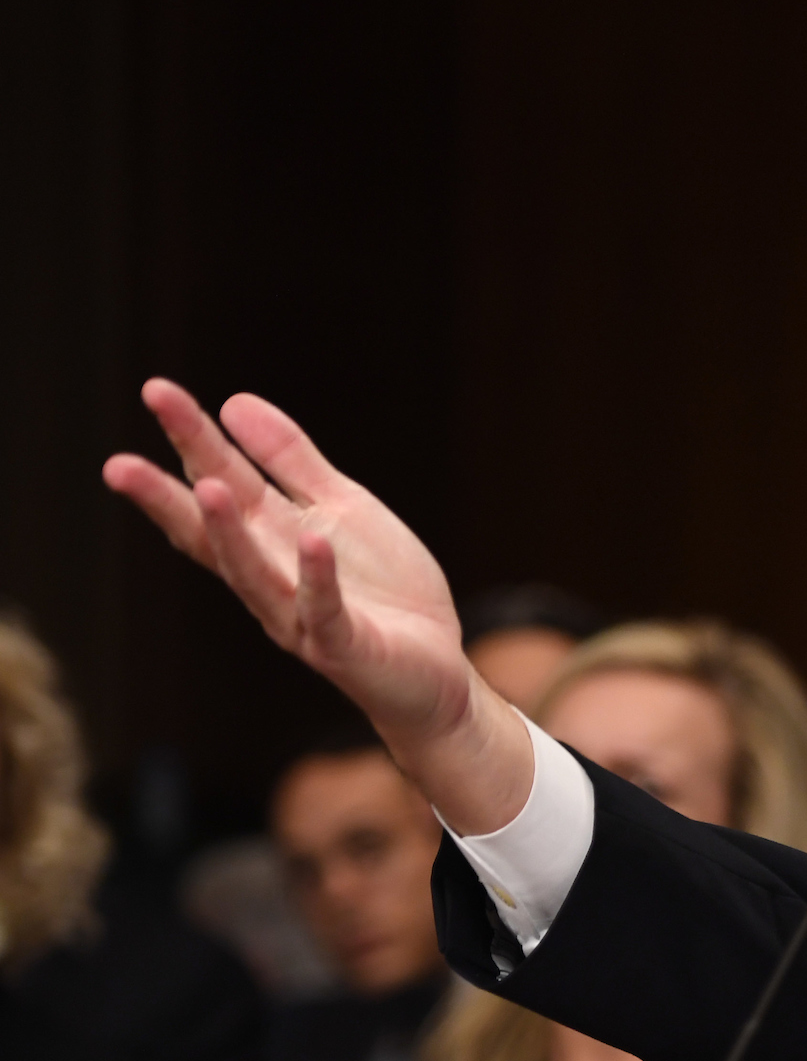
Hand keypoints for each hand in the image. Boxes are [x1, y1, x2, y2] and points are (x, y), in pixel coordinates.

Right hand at [103, 379, 533, 832]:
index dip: (189, 440)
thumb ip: (292, 461)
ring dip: (230, 534)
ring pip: (254, 576)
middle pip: (213, 533)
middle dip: (167, 498)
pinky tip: (311, 543)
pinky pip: (325, 611)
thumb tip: (233, 402)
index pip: (217, 484)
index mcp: (269, 539)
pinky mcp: (344, 646)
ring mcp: (301, 616)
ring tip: (208, 487)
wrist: (434, 669)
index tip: (157, 391)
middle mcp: (270, 578)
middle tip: (118, 463)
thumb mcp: (340, 508)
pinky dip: (317, 579)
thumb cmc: (380, 590)